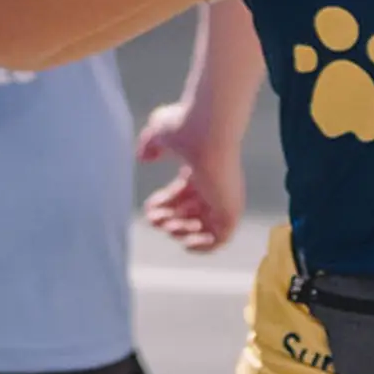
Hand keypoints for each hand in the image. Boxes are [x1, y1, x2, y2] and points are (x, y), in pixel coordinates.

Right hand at [138, 98, 246, 253]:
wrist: (206, 131)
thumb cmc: (184, 128)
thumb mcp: (159, 133)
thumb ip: (150, 145)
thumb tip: (143, 158)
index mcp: (201, 170)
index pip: (182, 196)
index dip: (163, 205)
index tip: (149, 209)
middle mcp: (214, 186)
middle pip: (190, 214)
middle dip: (167, 221)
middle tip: (153, 219)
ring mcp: (224, 200)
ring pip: (202, 229)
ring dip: (180, 233)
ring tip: (170, 224)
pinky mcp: (231, 211)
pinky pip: (220, 241)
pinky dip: (201, 246)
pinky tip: (185, 239)